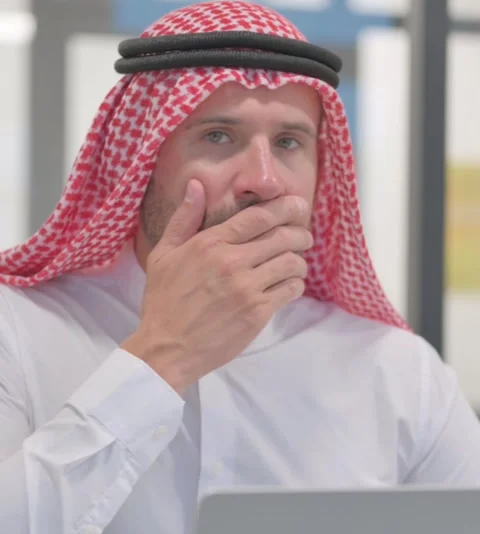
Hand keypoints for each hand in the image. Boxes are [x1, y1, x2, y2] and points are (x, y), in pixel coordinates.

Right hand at [122, 180, 311, 393]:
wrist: (166, 348)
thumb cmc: (163, 302)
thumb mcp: (163, 255)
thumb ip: (183, 219)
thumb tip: (197, 185)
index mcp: (210, 244)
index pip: (259, 217)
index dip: (285, 207)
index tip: (298, 205)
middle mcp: (232, 262)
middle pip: (282, 236)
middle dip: (300, 233)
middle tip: (304, 236)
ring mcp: (247, 288)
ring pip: (291, 263)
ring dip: (299, 261)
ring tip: (296, 264)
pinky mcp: (257, 313)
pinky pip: (290, 290)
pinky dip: (295, 284)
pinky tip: (288, 286)